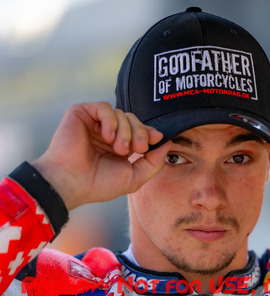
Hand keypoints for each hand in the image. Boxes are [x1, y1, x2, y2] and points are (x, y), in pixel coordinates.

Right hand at [32, 102, 165, 210]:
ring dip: (125, 131)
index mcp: (118, 146)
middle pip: (133, 120)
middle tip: (138, 148)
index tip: (157, 139)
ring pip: (121, 114)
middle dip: (141, 132)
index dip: (150, 132)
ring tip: (118, 149)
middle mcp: (106, 133)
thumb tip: (167, 143)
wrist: (71, 182)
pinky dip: (111, 121)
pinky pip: (105, 107)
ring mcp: (94, 123)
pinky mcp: (81, 113)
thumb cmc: (99, 184)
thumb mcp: (134, 177)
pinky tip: (107, 137)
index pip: (139, 131)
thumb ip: (153, 162)